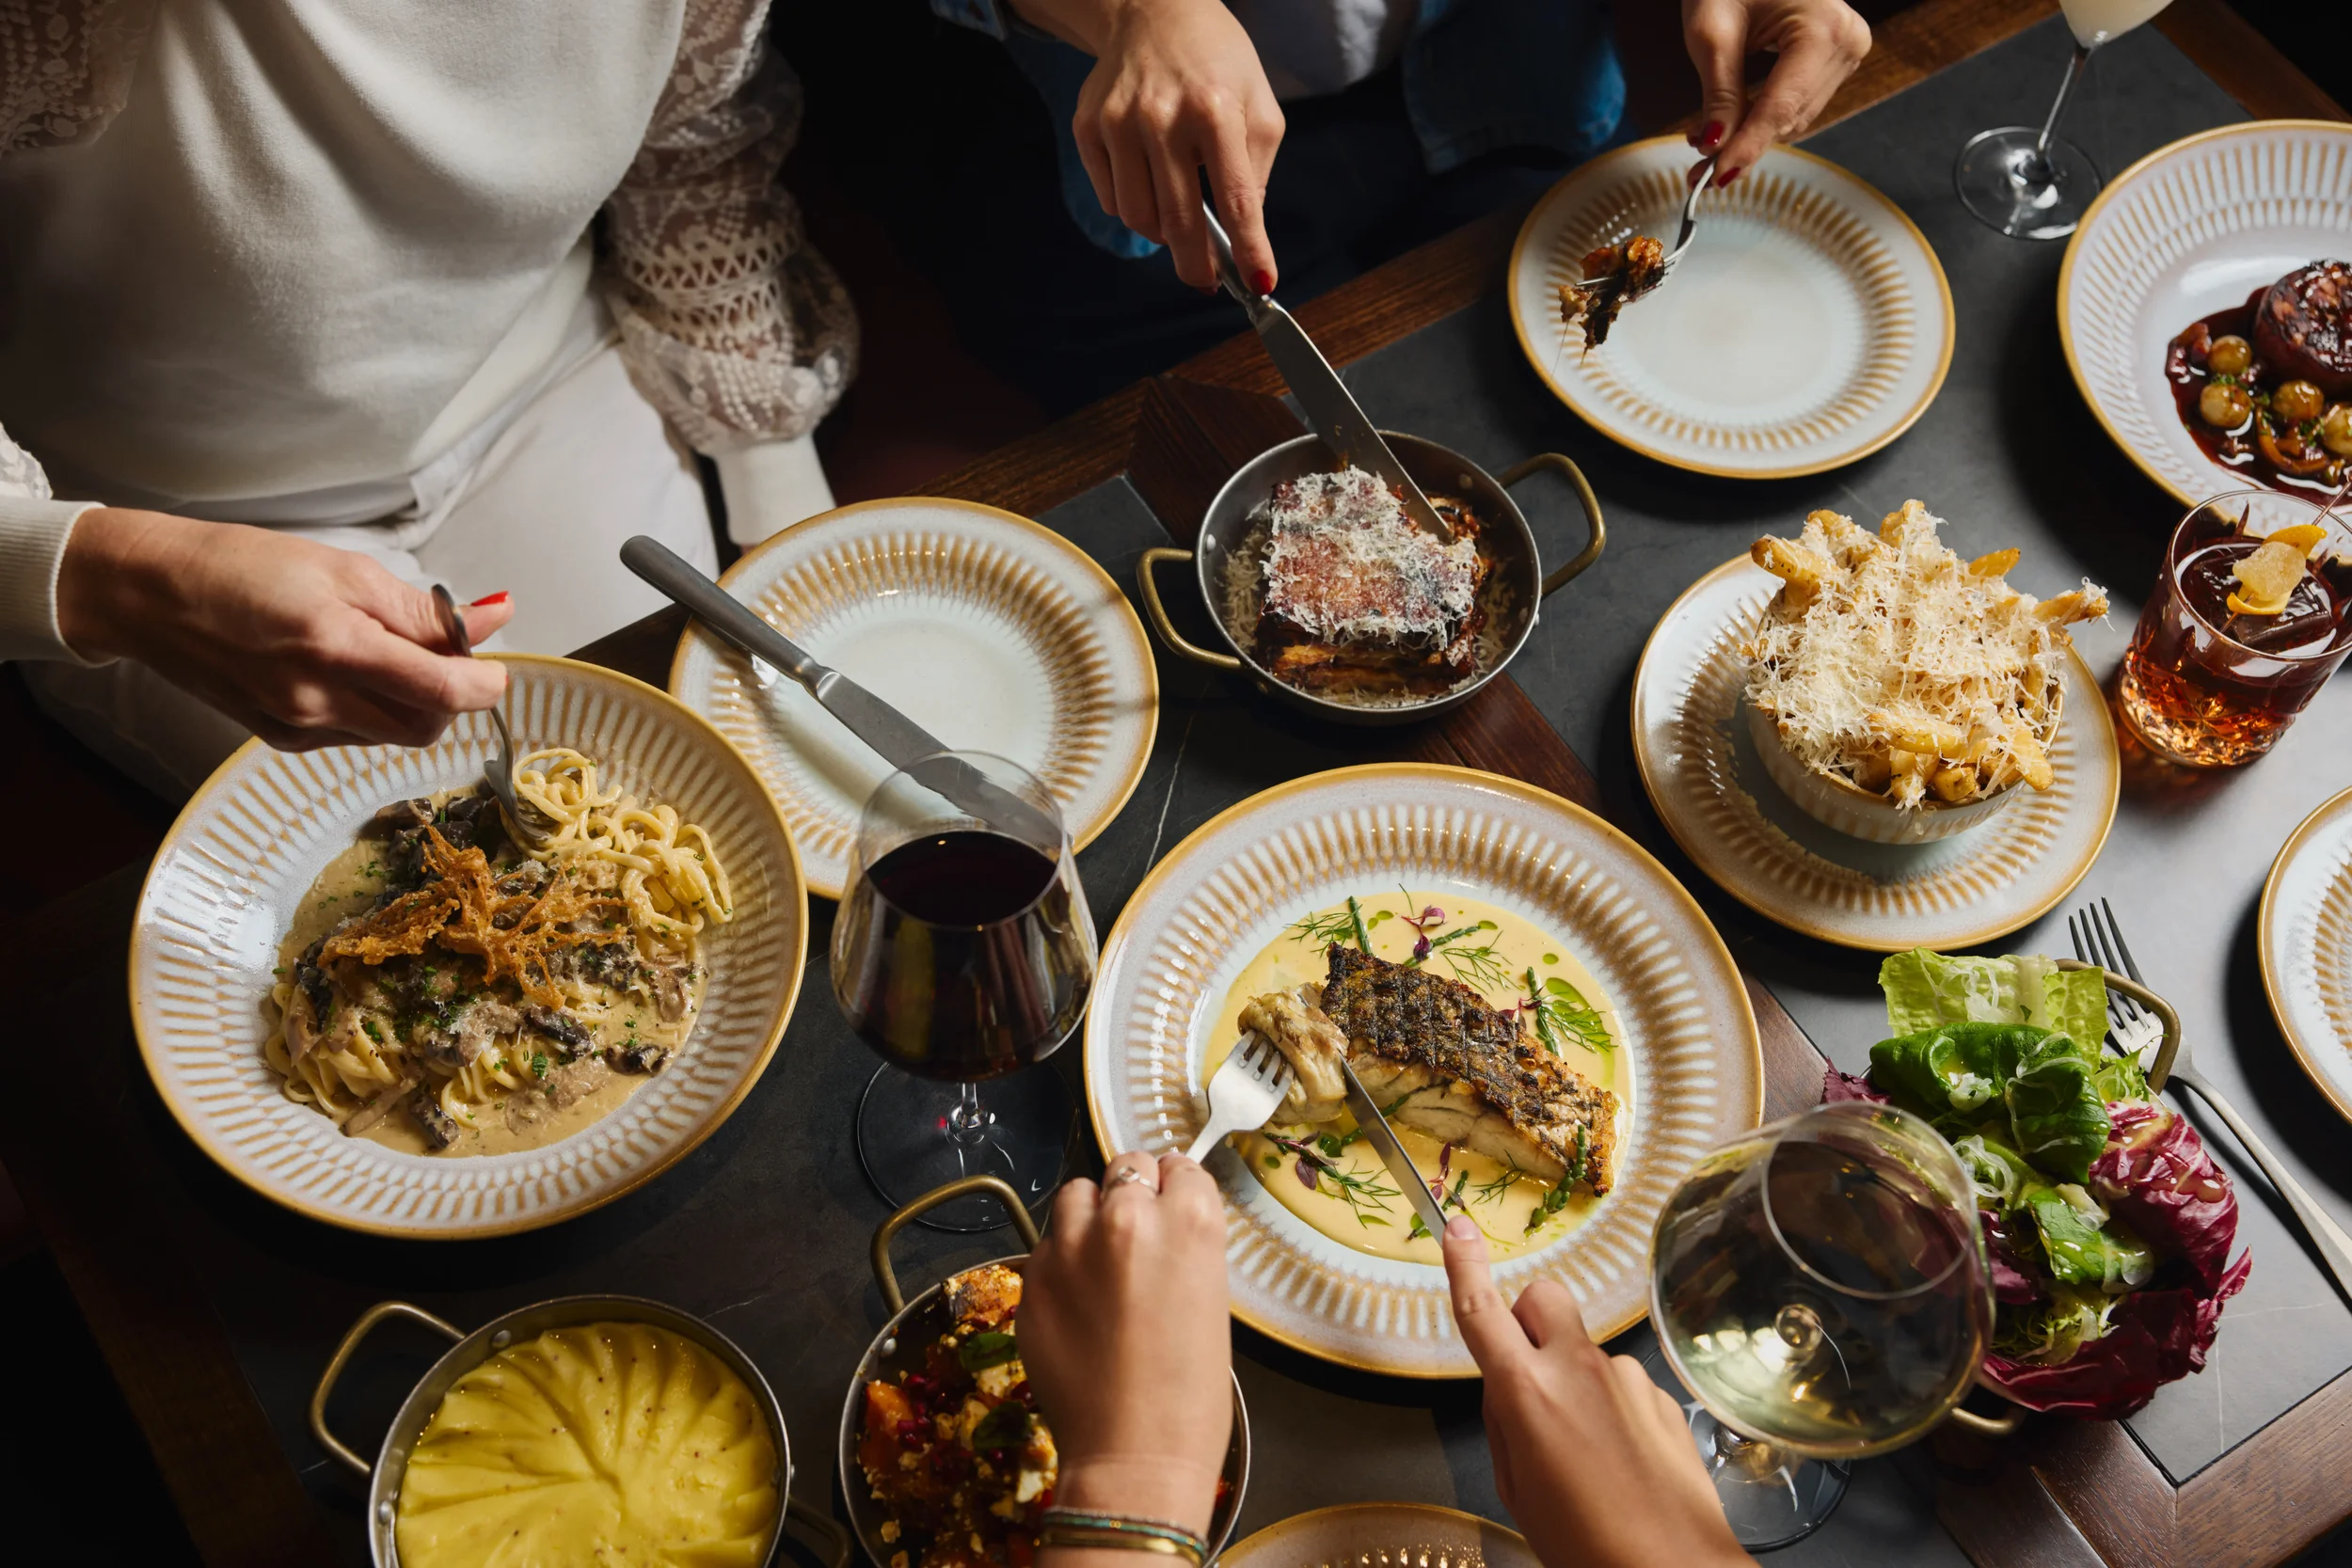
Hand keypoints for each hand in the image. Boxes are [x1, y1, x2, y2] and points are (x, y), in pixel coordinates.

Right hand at [55, 507, 514, 750]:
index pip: (443, 691)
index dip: (484, 683)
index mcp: (337, 649)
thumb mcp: (343, 569)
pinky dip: (369, 707)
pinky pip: (353, 735)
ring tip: (380, 648)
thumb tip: (493, 616)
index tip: (493, 666)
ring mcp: (297, 727)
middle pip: (425, 726)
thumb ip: (423, 607)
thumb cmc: (239, 566)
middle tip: (438, 651)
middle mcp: (317, 702)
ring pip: (390, 734)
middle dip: (448, 696)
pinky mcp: (281, 739)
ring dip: (408, 701)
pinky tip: (343, 668)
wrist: (149, 595)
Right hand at [1013, 0, 1284, 292]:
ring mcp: (1118, 122)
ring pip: (1138, 217)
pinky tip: (1149, 182)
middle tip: (1205, 281)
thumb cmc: (1217, 63)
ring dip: (1163, 234)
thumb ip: (1256, 169)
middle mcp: (1162, 117)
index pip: (1236, 198)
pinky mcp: (1088, 126)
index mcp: (1215, 110)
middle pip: (1178, 220)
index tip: (1259, 285)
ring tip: (1179, 219)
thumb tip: (1243, 232)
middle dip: (1196, 264)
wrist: (1153, 12)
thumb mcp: (1259, 104)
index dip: (1249, 249)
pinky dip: (1134, 206)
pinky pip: (1111, 197)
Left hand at [1018, 1151, 1230, 1535]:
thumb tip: (1161, 1221)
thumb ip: (1183, 1245)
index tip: (1169, 1207)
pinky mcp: (1032, 1278)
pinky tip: (1075, 1306)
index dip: (1173, 1189)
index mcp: (1190, 1221)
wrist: (1133, 1456)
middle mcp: (1128, 1218)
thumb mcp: (1210, 1299)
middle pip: (1125, 1168)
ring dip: (1088, 1218)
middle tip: (1134, 1236)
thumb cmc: (1189, 1393)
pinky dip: (1059, 1265)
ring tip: (1098, 1263)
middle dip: (1130, 1194)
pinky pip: (1046, 1248)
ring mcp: (1072, 1246)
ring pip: (1075, 1195)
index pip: (1179, 1166)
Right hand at [1441, 1216, 1750, 1567]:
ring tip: (1585, 1452)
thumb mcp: (1517, 1490)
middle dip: (1525, 1319)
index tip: (1455, 1226)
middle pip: (1542, 1298)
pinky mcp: (1663, 1399)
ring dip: (1574, 1380)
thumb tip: (1509, 1393)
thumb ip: (1505, 1426)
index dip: (1464, 1264)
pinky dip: (1613, 1410)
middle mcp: (1578, 1370)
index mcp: (1527, 1394)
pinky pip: (1621, 1386)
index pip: (1482, 1311)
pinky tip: (1620, 1461)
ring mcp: (1627, 1380)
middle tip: (1526, 1370)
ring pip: (1584, 1352)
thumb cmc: (1585, 1545)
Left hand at [1682, 0, 1869, 184]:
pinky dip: (1762, 117)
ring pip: (1794, 117)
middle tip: (1693, 168)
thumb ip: (1718, 94)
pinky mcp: (1839, 56)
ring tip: (1700, 141)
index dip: (1746, 147)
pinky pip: (1798, 103)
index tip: (1715, 179)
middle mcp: (1848, 41)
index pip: (1781, 106)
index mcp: (1824, 28)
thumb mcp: (1712, 33)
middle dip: (1740, 143)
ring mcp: (1849, 49)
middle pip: (1790, 118)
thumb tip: (1714, 147)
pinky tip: (1729, 122)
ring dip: (1748, 134)